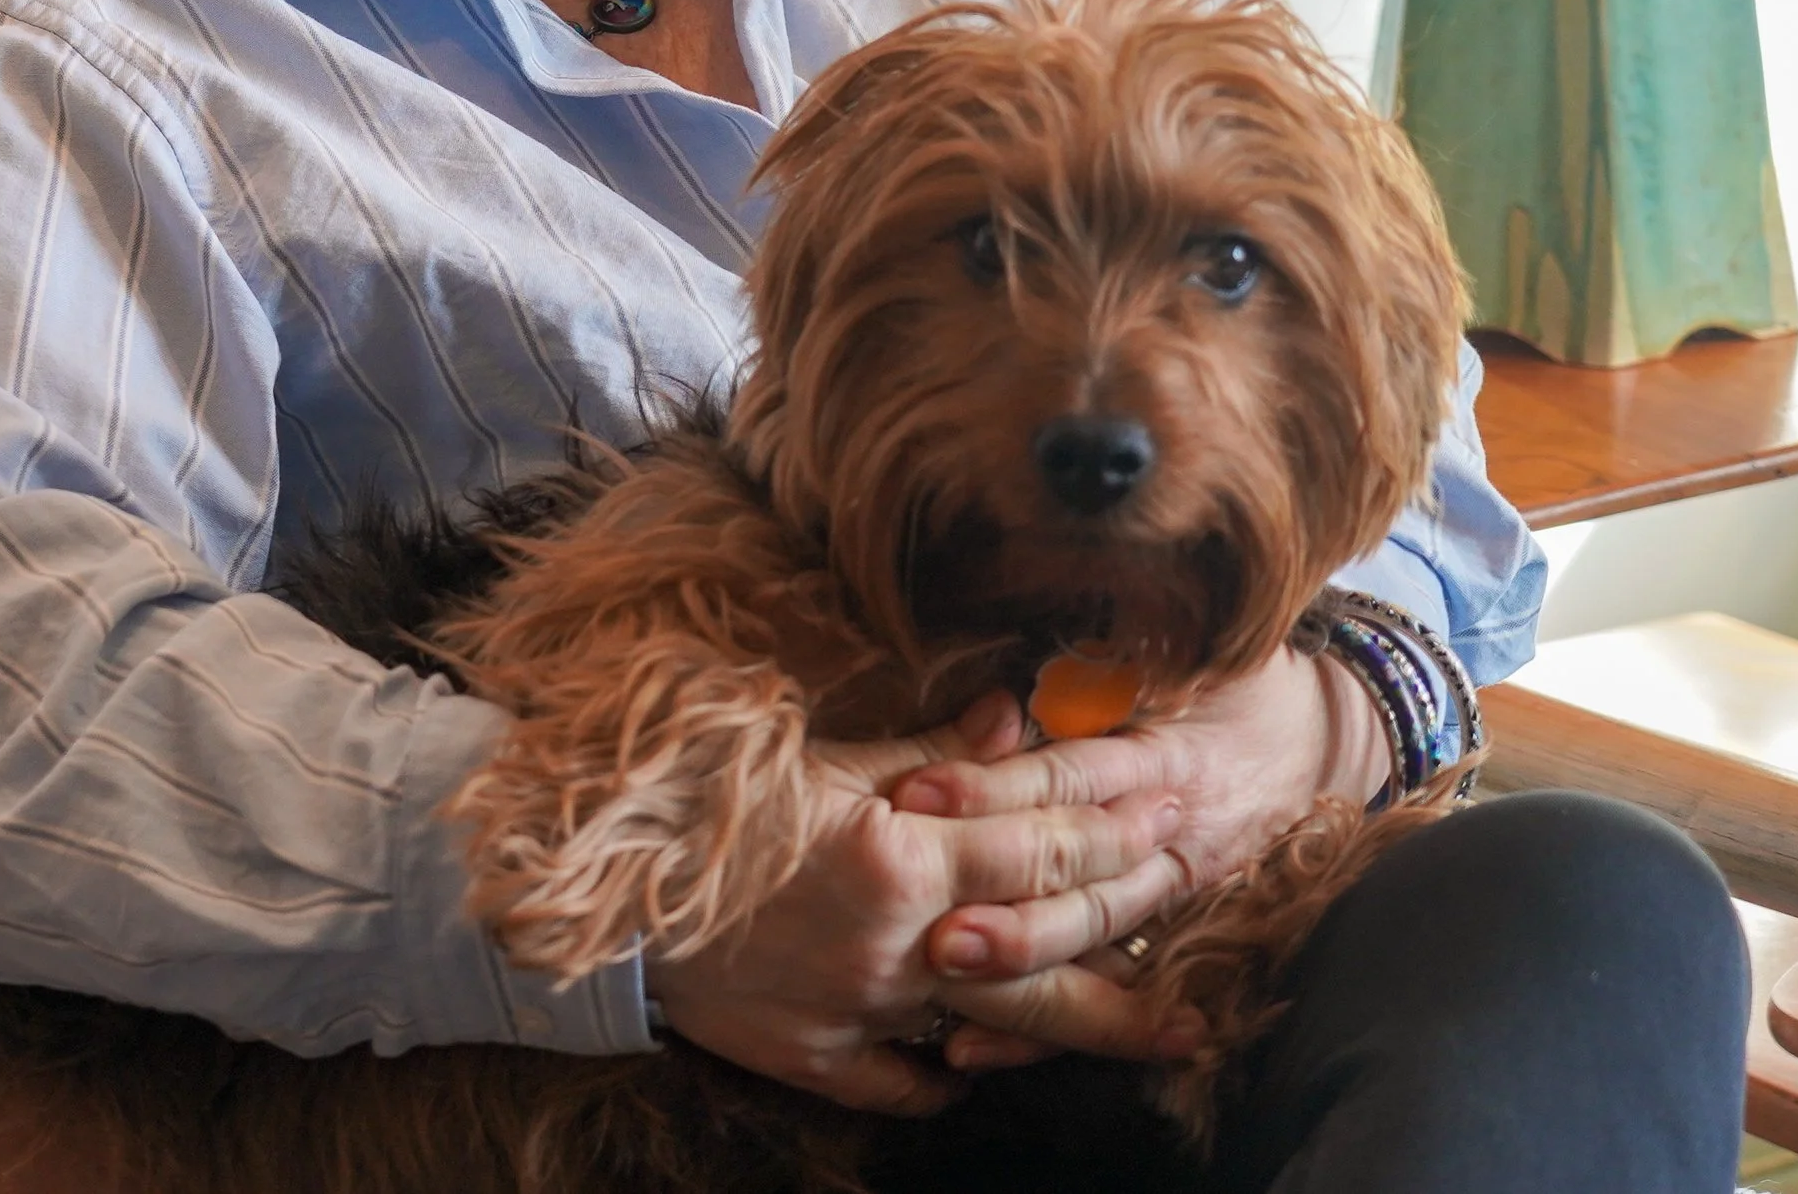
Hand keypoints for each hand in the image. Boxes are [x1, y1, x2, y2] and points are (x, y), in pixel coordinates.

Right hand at [641, 693, 1204, 1114]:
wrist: (602, 894)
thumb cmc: (710, 802)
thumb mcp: (822, 757)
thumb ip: (928, 750)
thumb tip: (1013, 717)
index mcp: (899, 857)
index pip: (1037, 841)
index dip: (1110, 822)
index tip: (1169, 802)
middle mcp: (898, 944)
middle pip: (1046, 933)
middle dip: (1130, 906)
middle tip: (1195, 883)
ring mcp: (863, 1011)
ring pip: (1005, 1023)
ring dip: (1093, 1020)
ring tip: (1173, 1029)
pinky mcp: (816, 1057)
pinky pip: (902, 1081)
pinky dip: (947, 1074)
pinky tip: (982, 1071)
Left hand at [889, 648, 1388, 1068]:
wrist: (1324, 739)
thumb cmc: (1244, 683)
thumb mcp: (1191, 654)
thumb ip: (1112, 657)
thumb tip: (1027, 664)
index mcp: (1160, 757)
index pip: (1066, 778)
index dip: (992, 787)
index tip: (917, 794)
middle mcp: (1167, 835)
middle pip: (1077, 877)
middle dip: (1006, 908)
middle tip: (928, 924)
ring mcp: (1170, 895)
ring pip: (1088, 942)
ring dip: (1017, 967)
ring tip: (942, 978)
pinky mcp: (1164, 937)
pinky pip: (1101, 991)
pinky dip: (1041, 1030)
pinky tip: (973, 1050)